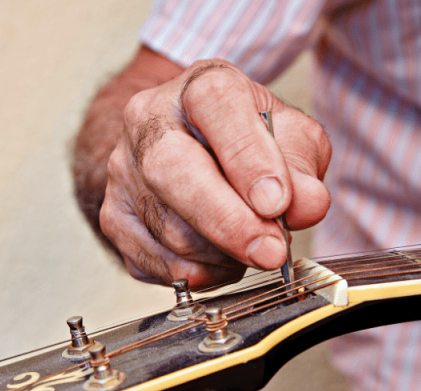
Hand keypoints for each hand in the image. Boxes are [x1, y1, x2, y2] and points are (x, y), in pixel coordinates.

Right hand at [99, 57, 331, 287]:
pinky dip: (201, 273)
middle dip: (226, 220)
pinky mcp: (114, 218)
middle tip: (270, 252)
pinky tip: (221, 256)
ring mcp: (124, 173)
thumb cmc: (244, 140)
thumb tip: (306, 205)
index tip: (277, 203)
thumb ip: (303, 164)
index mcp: (198, 87)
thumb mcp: (289, 135)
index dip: (247, 158)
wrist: (190, 147)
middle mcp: (148, 123)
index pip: (215, 107)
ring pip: (169, 229)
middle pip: (170, 169)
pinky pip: (156, 262)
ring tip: (252, 243)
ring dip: (223, 253)